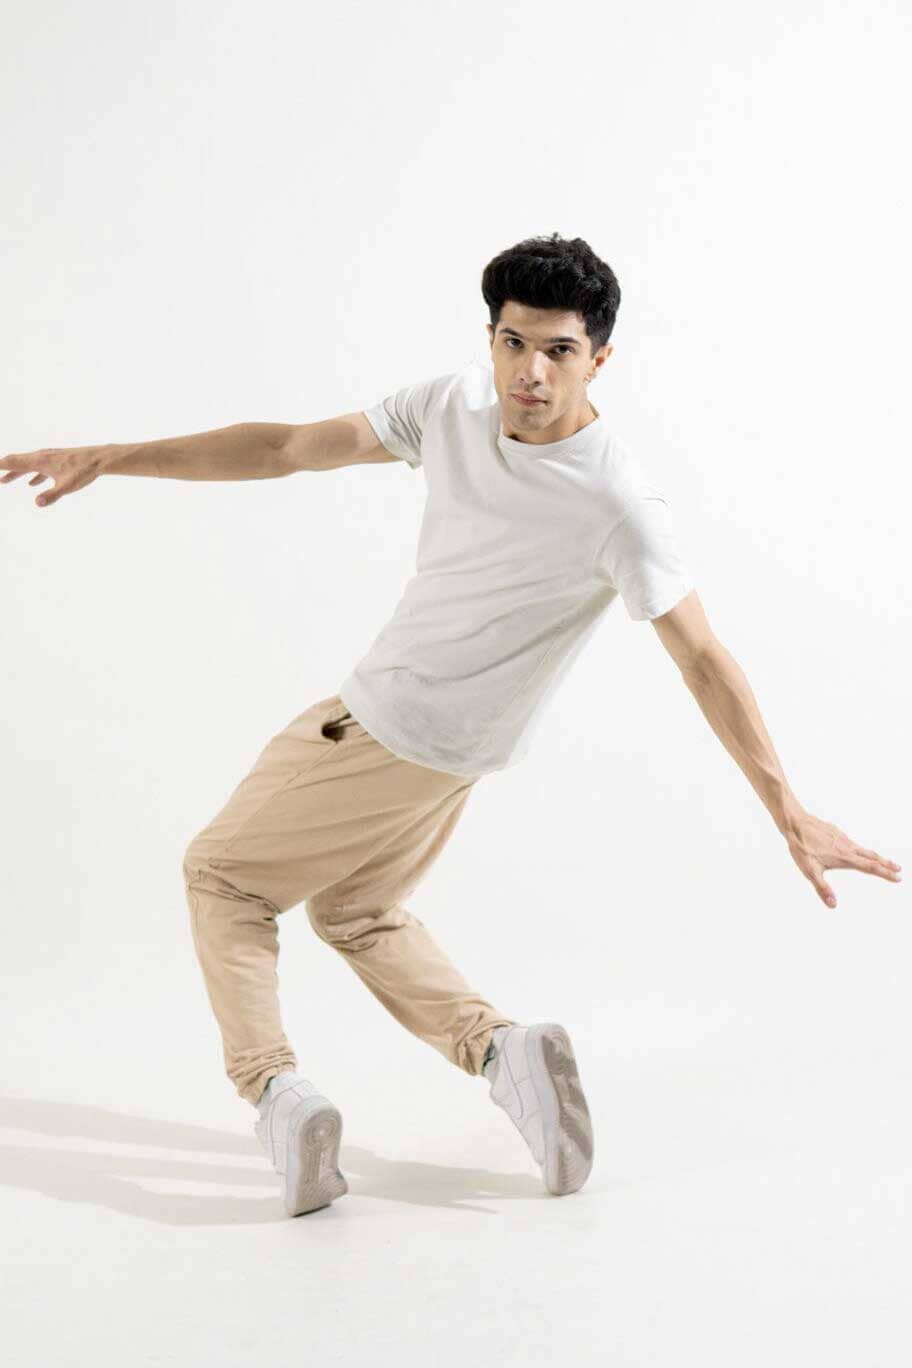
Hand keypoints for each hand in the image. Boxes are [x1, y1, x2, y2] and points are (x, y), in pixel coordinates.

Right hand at [0, 444, 114, 506]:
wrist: (98, 459)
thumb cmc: (83, 471)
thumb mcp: (67, 486)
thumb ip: (51, 495)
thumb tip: (37, 503)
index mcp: (39, 461)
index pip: (13, 462)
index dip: (0, 466)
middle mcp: (41, 456)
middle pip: (16, 461)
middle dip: (3, 468)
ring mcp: (49, 458)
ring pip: (27, 465)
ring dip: (15, 473)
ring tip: (4, 481)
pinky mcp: (57, 461)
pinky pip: (39, 468)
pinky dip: (32, 475)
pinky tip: (32, 484)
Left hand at [784, 811, 901, 907]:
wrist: (795, 823)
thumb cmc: (802, 847)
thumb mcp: (810, 871)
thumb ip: (822, 888)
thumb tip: (833, 905)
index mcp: (845, 858)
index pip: (870, 867)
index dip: (885, 873)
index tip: (897, 877)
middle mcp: (847, 847)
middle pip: (872, 857)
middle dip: (886, 864)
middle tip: (899, 870)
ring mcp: (842, 838)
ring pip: (863, 849)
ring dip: (876, 856)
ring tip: (883, 861)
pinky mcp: (836, 833)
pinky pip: (853, 843)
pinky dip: (862, 849)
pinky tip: (858, 851)